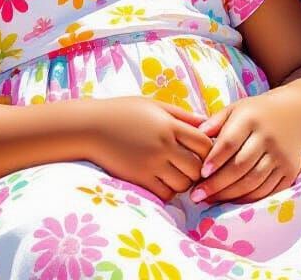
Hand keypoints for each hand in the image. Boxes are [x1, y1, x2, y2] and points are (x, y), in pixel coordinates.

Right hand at [88, 98, 212, 202]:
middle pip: (196, 167)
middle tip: (191, 167)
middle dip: (198, 169)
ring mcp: (151, 164)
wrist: (92, 127)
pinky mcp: (139, 179)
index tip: (201, 151)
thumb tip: (207, 123)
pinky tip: (162, 182)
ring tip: (176, 174)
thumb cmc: (124, 112)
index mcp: (169, 125)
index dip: (208, 150)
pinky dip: (168, 191)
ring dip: (183, 182)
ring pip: (182, 184)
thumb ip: (181, 115)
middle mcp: (163, 146)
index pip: (204, 143)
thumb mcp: (155, 106)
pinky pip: (164, 194)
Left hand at [191, 92, 300, 203]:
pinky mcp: (290, 170)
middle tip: (197, 195)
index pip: (230, 142)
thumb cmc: (256, 113)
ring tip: (210, 199)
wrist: (295, 114)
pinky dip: (247, 198)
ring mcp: (280, 156)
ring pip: (253, 182)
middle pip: (240, 166)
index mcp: (251, 119)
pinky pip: (266, 190)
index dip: (215, 160)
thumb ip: (216, 121)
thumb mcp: (236, 109)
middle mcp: (268, 137)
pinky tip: (231, 200)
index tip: (200, 174)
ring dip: (229, 195)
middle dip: (217, 184)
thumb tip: (196, 134)